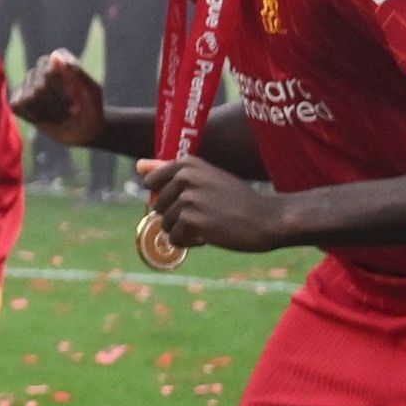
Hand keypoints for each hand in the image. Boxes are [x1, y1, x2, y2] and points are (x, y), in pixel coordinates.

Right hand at [12, 50, 111, 147]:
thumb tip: (55, 55)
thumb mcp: (91, 91)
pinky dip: (32, 116)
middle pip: (39, 88)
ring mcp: (29, 83)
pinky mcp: (19, 99)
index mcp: (61, 59)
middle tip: (71, 111)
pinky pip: (16, 106)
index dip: (62, 91)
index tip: (76, 98)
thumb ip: (76, 72)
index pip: (49, 72)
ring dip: (48, 113)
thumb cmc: (92, 108)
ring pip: (28, 98)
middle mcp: (42, 68)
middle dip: (57, 105)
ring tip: (60, 116)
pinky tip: (44, 118)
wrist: (87, 129)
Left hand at [141, 156, 290, 254]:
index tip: (192, 198)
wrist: (267, 219)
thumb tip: (138, 166)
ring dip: (185, 230)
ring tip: (210, 223)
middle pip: (158, 206)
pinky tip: (210, 235)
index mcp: (186, 163)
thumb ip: (169, 170)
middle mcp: (185, 177)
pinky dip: (190, 242)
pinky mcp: (192, 221)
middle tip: (207, 213)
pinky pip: (174, 239)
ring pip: (166, 224)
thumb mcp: (205, 177)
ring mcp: (188, 199)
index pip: (151, 182)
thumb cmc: (236, 199)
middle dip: (178, 215)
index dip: (168, 196)